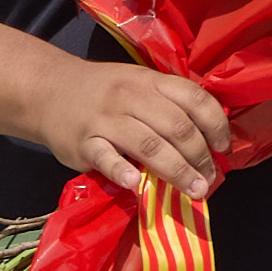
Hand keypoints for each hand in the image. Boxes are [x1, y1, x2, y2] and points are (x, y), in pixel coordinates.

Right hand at [31, 59, 228, 196]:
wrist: (49, 90)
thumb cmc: (104, 92)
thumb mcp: (138, 84)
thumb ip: (169, 104)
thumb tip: (209, 138)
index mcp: (150, 81)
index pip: (193, 98)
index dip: (215, 124)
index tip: (223, 147)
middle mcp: (131, 97)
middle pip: (176, 126)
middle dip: (199, 156)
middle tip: (208, 180)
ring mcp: (106, 119)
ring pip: (149, 144)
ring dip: (176, 171)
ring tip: (193, 190)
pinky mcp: (83, 142)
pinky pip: (106, 158)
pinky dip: (123, 171)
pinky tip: (138, 184)